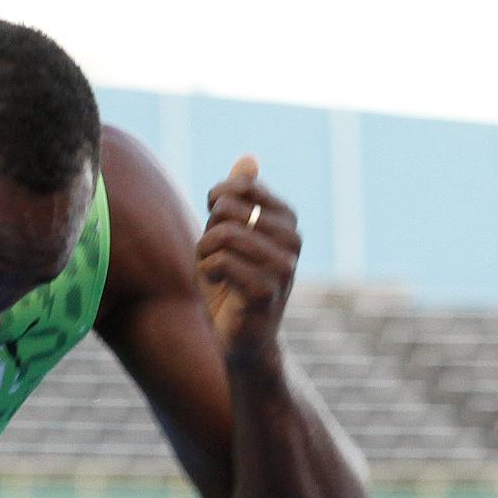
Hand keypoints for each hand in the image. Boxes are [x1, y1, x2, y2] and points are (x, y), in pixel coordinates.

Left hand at [199, 155, 298, 365]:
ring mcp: (283, 264)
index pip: (240, 188)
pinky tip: (218, 288)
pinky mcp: (267, 289)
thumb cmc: (231, 284)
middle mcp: (292, 238)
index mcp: (286, 220)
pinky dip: (207, 273)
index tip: (217, 228)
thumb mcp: (231, 235)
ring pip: (222, 235)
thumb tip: (247, 158)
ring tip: (214, 273)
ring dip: (204, 255)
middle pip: (227, 210)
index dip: (215, 205)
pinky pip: (220, 262)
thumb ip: (240, 198)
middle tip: (215, 257)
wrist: (242, 339)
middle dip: (208, 233)